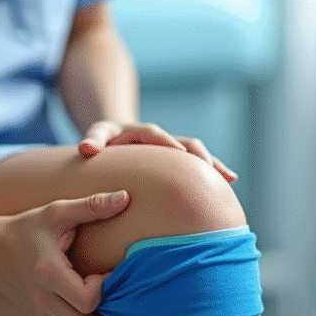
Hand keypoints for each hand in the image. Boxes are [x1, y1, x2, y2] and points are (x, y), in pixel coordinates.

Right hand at [0, 190, 129, 315]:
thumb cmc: (25, 229)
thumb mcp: (56, 212)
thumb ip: (91, 206)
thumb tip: (126, 197)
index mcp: (47, 274)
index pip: (87, 300)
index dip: (106, 288)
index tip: (111, 270)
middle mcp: (44, 301)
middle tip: (127, 294)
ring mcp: (43, 315)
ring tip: (120, 302)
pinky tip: (105, 306)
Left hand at [78, 120, 237, 183]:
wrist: (117, 139)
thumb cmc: (104, 140)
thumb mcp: (96, 135)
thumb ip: (92, 139)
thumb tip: (85, 149)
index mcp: (143, 131)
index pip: (156, 135)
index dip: (167, 143)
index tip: (179, 154)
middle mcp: (164, 139)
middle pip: (186, 142)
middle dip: (198, 155)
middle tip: (209, 169)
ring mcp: (174, 149)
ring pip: (198, 154)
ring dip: (213, 165)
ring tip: (229, 179)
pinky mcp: (179, 160)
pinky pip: (199, 166)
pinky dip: (214, 172)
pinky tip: (230, 184)